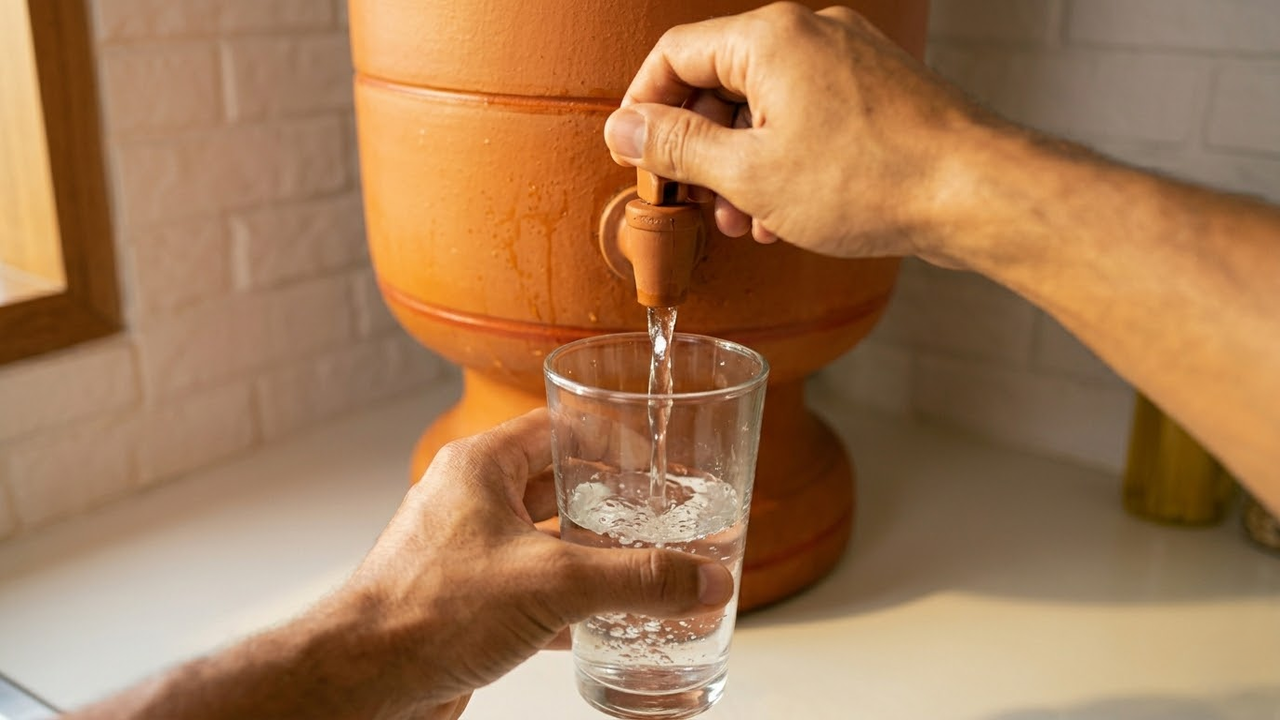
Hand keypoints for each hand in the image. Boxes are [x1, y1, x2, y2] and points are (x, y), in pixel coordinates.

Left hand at [330, 410, 734, 718]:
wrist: (364, 681)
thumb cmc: (423, 611)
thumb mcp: (551, 583)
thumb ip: (635, 579)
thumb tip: (702, 580)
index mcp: (480, 467)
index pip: (560, 427)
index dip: (615, 439)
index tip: (658, 459)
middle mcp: (472, 502)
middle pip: (560, 486)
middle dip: (614, 504)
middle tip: (663, 518)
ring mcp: (468, 554)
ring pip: (548, 542)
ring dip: (596, 557)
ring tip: (647, 570)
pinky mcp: (469, 602)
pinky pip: (533, 591)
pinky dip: (573, 605)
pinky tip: (608, 625)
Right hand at [603, 2, 991, 263]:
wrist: (975, 192)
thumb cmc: (872, 180)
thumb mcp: (750, 174)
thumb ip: (676, 148)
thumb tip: (623, 130)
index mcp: (771, 39)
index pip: (675, 55)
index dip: (643, 108)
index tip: (634, 155)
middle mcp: (811, 34)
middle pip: (721, 80)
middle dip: (698, 147)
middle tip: (688, 199)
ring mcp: (849, 60)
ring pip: (766, 104)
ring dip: (740, 163)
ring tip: (740, 219)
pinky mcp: (875, 91)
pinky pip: (808, 116)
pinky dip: (783, 159)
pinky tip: (783, 213)